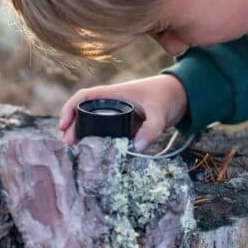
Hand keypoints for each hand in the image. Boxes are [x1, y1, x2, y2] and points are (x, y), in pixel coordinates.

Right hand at [58, 74, 187, 148]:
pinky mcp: (128, 124)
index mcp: (115, 93)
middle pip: (85, 112)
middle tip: (69, 144)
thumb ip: (151, 129)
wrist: (183, 95)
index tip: (64, 126)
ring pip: (95, 123)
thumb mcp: (160, 112)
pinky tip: (99, 155)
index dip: (70, 108)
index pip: (84, 96)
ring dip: (85, 134)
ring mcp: (120, 113)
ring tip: (78, 150)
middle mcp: (114, 102)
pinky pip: (109, 132)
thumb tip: (135, 147)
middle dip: (74, 126)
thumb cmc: (168, 96)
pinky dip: (101, 141)